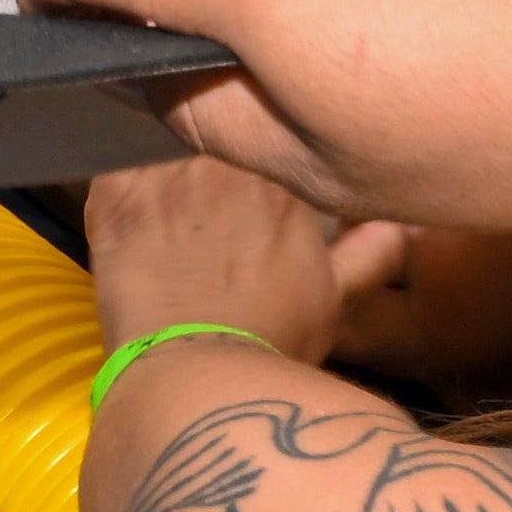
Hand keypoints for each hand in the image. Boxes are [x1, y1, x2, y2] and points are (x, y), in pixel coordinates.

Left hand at [83, 150, 369, 366]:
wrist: (193, 375)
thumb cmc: (271, 343)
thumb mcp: (333, 299)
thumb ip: (370, 251)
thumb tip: (403, 223)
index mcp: (283, 177)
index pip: (267, 144)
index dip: (256, 168)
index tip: (247, 195)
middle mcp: (226, 158)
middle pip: (214, 137)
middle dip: (210, 162)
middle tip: (203, 207)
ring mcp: (165, 171)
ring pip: (163, 143)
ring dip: (165, 168)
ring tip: (165, 209)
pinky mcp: (113, 192)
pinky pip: (109, 163)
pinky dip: (118, 184)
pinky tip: (127, 216)